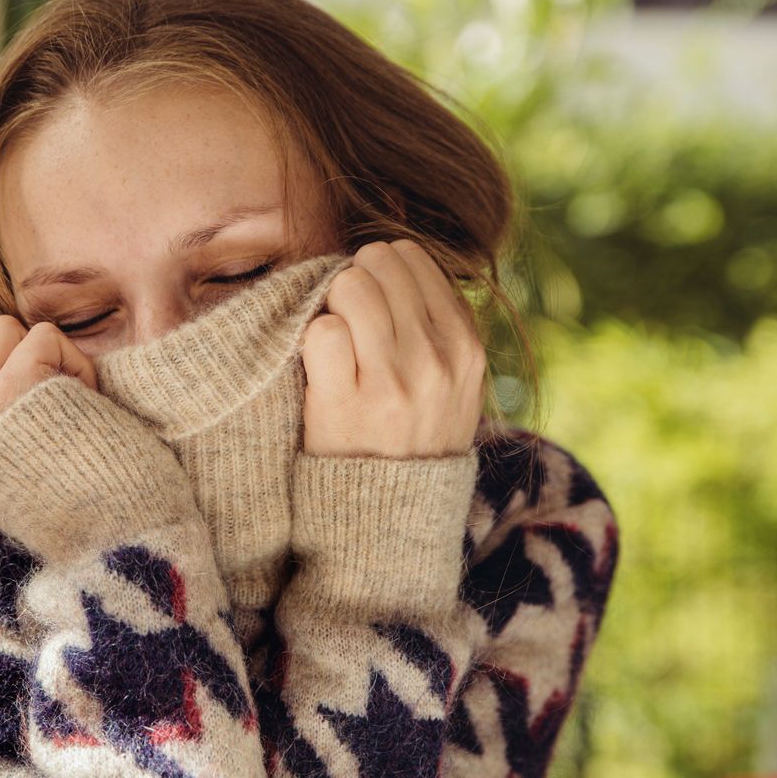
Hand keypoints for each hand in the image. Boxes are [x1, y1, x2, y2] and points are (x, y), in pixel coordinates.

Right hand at [0, 316, 97, 487]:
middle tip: (45, 397)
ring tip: (64, 400)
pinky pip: (43, 338)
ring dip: (43, 352)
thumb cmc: (60, 489)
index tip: (20, 396)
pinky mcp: (12, 390)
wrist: (98, 524)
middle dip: (15, 349)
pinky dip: (73, 359)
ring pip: (6, 328)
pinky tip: (84, 396)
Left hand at [299, 239, 485, 458]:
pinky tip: (321, 366)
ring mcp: (390, 382)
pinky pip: (321, 331)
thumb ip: (439, 326)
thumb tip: (394, 258)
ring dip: (331, 306)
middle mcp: (434, 360)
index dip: (381, 271)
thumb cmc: (414, 439)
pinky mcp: (344, 404)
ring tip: (336, 343)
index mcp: (465, 346)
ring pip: (349, 287)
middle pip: (377, 263)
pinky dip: (311, 340)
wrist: (392, 519)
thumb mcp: (456, 385)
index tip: (374, 303)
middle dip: (354, 282)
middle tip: (349, 322)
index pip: (413, 258)